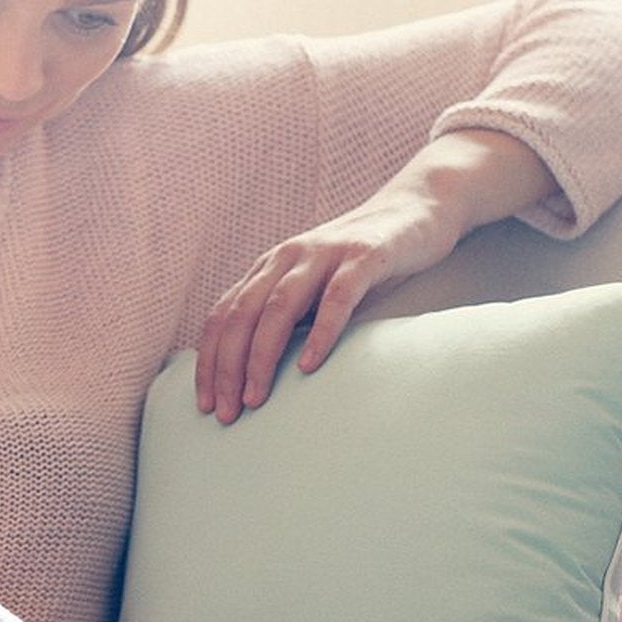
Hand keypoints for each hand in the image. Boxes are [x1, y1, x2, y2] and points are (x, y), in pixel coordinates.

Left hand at [194, 190, 457, 424]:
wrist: (418, 208)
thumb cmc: (360, 264)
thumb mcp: (314, 289)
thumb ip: (288, 318)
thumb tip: (255, 374)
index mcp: (268, 269)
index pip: (221, 317)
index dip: (208, 361)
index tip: (204, 404)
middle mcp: (286, 258)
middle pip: (241, 316)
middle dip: (227, 368)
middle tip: (226, 412)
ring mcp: (323, 255)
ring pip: (278, 308)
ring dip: (261, 357)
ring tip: (256, 397)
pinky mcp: (364, 257)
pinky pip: (336, 297)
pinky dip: (320, 332)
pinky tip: (310, 365)